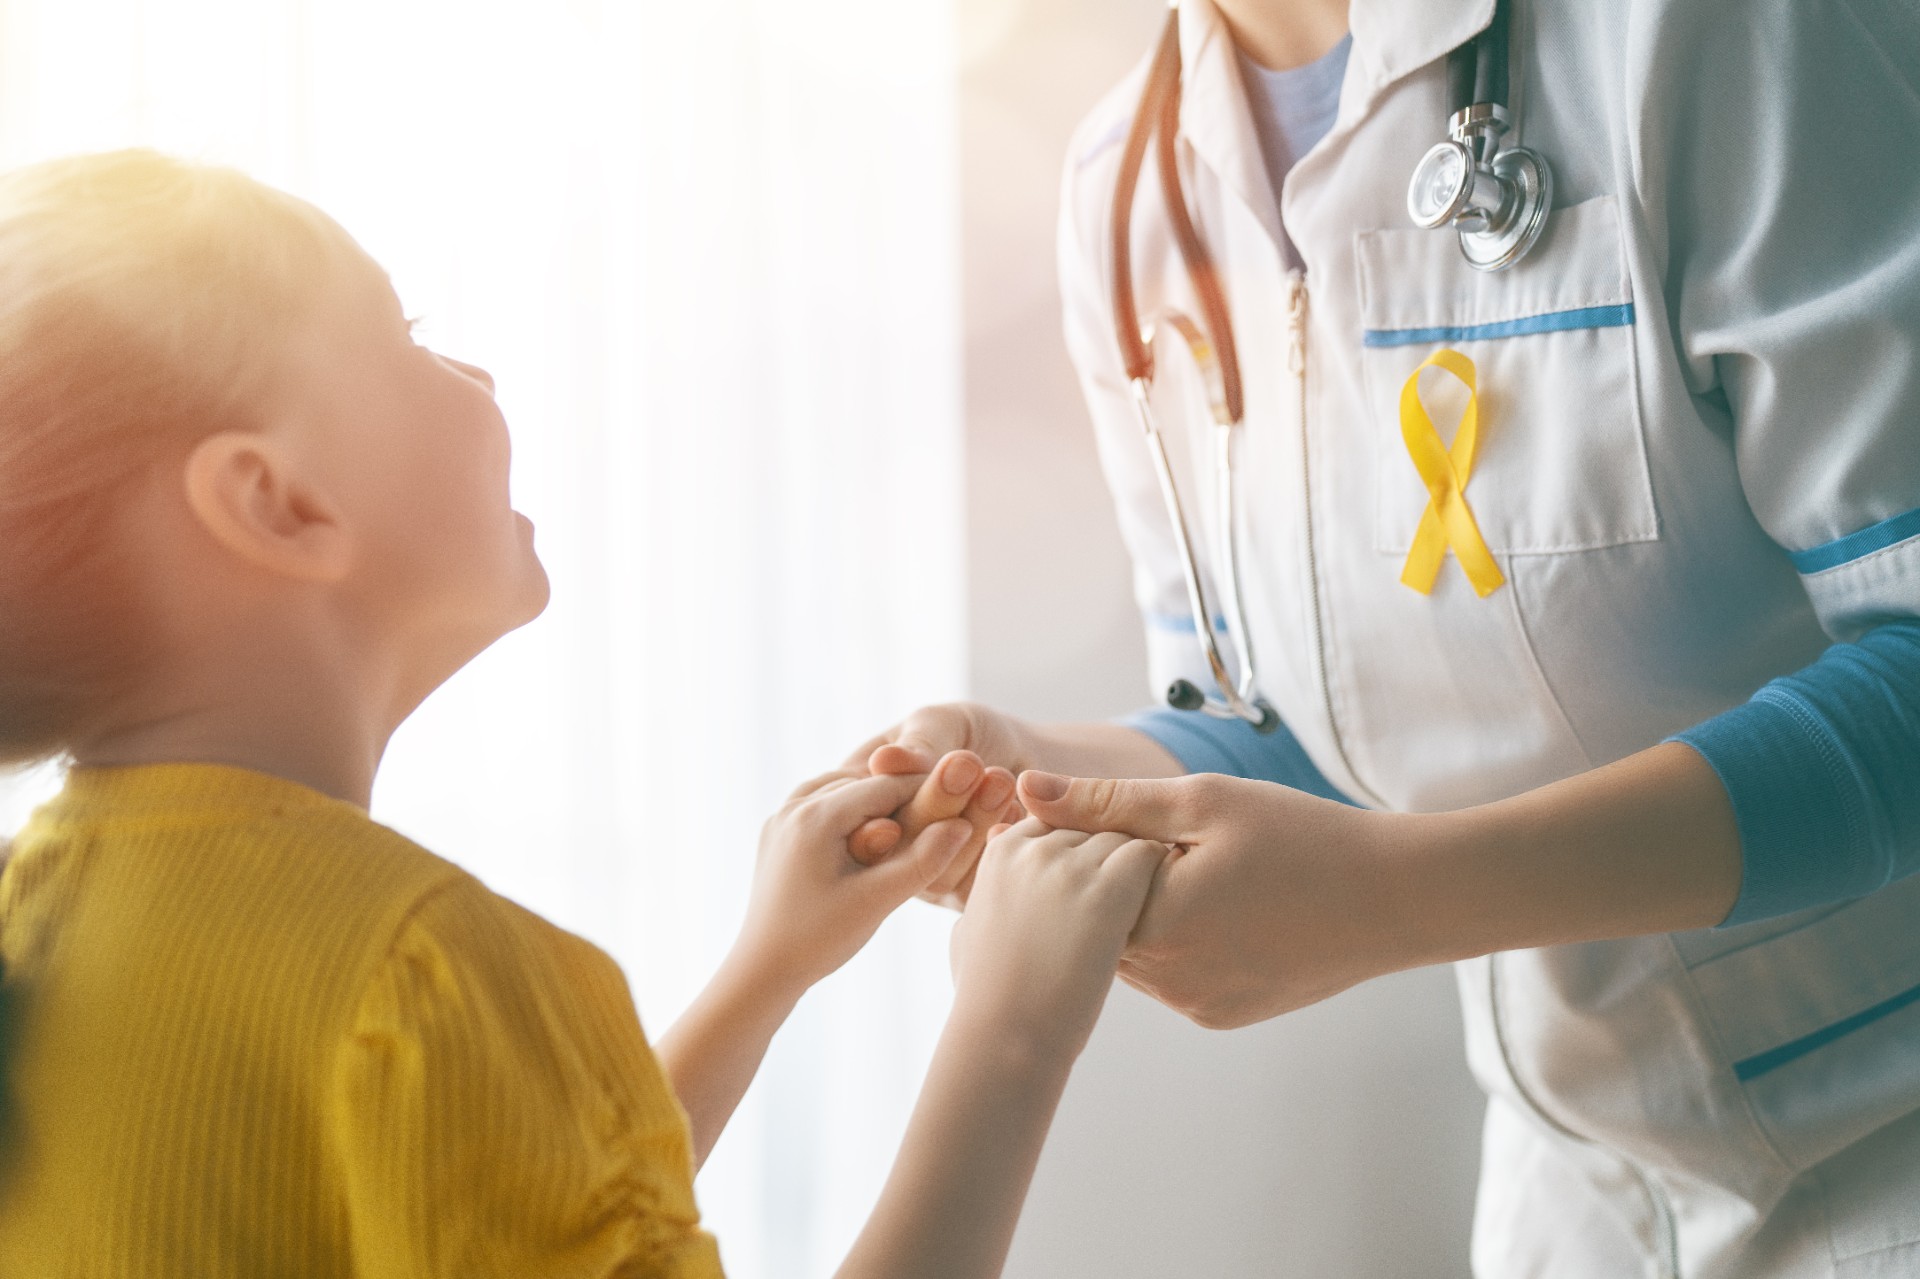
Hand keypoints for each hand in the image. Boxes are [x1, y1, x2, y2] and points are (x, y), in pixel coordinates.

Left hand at [734, 768, 981, 996]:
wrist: (760, 971)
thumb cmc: (818, 941)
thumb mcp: (877, 901)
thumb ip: (923, 861)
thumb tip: (963, 825)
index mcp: (815, 815)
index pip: (886, 785)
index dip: (927, 791)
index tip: (960, 799)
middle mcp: (793, 806)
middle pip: (862, 782)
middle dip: (901, 795)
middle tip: (942, 807)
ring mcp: (780, 818)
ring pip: (840, 789)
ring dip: (874, 800)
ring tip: (909, 822)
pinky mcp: (776, 833)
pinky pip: (820, 805)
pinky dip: (848, 810)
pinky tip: (871, 834)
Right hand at [842, 703, 1038, 897]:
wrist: (1029, 759)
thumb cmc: (973, 734)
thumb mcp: (942, 723)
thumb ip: (920, 741)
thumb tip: (885, 761)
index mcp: (860, 800)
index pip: (853, 816)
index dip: (880, 799)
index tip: (920, 772)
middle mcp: (885, 845)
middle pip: (893, 847)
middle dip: (935, 804)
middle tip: (968, 763)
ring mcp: (921, 874)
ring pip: (934, 873)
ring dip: (971, 824)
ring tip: (1001, 778)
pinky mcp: (962, 894)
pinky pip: (972, 889)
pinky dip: (995, 848)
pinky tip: (1015, 810)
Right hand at [949, 817, 1172, 1057]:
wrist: (1005, 1036)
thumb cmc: (987, 996)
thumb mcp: (968, 932)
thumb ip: (984, 896)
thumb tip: (979, 894)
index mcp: (1003, 849)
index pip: (1058, 818)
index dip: (1079, 850)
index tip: (1088, 888)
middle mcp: (1036, 847)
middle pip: (1093, 823)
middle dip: (1110, 855)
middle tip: (1122, 896)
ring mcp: (1071, 867)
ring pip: (1125, 836)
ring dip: (1138, 867)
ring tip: (1146, 903)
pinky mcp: (1108, 891)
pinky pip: (1149, 856)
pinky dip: (1161, 876)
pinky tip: (1160, 909)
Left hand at [1014, 770, 1422, 1028]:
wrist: (1396, 899)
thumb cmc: (1303, 837)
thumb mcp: (1202, 802)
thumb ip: (1107, 801)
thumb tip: (1026, 789)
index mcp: (1154, 923)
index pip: (1078, 887)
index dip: (1089, 844)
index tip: (1121, 816)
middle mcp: (1167, 979)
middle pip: (1102, 924)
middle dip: (1114, 883)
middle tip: (1166, 839)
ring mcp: (1196, 1004)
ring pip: (1136, 952)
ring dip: (1146, 913)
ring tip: (1199, 870)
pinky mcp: (1223, 1014)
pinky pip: (1175, 975)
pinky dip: (1181, 941)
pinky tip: (1224, 906)